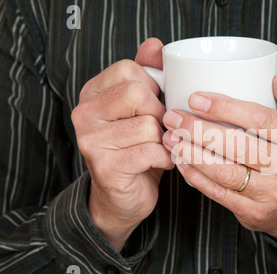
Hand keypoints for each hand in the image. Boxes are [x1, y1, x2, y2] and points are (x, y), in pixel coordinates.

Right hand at [71, 38, 173, 250]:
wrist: (121, 198)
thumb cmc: (136, 149)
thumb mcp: (141, 110)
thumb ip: (146, 76)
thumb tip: (155, 45)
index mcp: (92, 93)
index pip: (130, 69)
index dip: (154, 88)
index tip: (155, 106)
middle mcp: (84, 113)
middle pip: (139, 94)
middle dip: (160, 114)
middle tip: (159, 131)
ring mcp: (91, 140)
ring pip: (150, 125)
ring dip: (165, 140)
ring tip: (159, 148)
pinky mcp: (105, 166)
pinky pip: (152, 151)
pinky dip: (165, 159)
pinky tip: (159, 163)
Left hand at [162, 75, 276, 241]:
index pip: (260, 119)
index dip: (225, 108)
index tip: (195, 98)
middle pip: (238, 146)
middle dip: (199, 131)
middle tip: (173, 118)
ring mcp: (272, 193)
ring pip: (225, 172)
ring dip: (192, 154)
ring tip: (171, 139)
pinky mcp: (255, 212)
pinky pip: (220, 194)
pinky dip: (197, 177)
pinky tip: (181, 162)